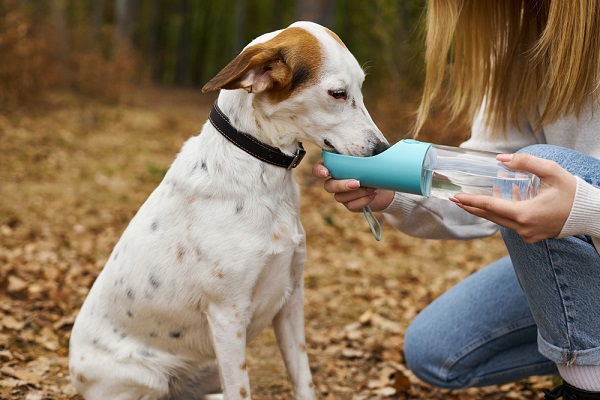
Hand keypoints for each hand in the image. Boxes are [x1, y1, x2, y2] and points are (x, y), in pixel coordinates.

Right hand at [312, 162, 394, 211]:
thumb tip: (366, 154)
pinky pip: (351, 206)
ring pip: (340, 197)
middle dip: (341, 185)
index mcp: (336, 167)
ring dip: (357, 193)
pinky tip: (372, 195)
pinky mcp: (350, 205)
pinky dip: (363, 200)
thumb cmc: (376, 169)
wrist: (387, 185)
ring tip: (371, 188)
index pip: (319, 168)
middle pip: (328, 186)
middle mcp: (335, 181)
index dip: (319, 171)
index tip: (326, 173)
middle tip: (357, 183)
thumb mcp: (370, 160)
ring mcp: (342, 194)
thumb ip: (363, 157)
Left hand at [451, 153, 576, 242]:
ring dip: (488, 208)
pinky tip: (505, 196)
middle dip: (471, 207)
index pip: (490, 207)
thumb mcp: (552, 171)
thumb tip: (502, 158)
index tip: (456, 197)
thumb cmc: (573, 192)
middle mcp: (523, 228)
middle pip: (490, 216)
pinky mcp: (531, 236)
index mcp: (525, 214)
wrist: (590, 214)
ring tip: (474, 197)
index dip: (471, 201)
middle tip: (455, 198)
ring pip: (500, 220)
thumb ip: (526, 162)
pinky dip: (504, 211)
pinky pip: (511, 223)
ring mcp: (527, 234)